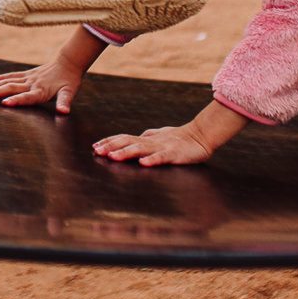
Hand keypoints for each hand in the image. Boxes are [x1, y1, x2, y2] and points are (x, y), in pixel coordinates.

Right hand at [0, 27, 104, 113]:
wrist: (69, 63)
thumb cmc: (69, 81)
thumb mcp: (69, 93)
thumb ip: (65, 102)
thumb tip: (64, 112)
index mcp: (41, 91)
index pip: (27, 97)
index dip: (16, 100)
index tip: (4, 103)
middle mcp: (32, 84)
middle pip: (12, 88)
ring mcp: (28, 78)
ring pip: (9, 81)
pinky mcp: (27, 74)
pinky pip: (12, 75)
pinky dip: (1, 78)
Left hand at [93, 100, 247, 166]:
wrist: (202, 135)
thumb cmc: (180, 137)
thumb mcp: (160, 136)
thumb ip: (148, 137)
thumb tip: (136, 137)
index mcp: (147, 138)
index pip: (124, 138)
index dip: (110, 141)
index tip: (95, 146)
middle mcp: (152, 141)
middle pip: (128, 142)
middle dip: (112, 146)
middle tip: (97, 151)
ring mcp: (163, 147)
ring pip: (142, 149)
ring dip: (126, 152)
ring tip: (113, 156)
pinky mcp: (175, 154)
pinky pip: (162, 157)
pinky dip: (152, 159)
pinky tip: (143, 163)